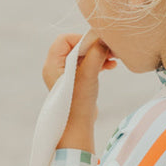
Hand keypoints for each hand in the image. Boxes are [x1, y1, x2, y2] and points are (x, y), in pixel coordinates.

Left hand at [43, 33, 116, 151]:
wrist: (77, 128)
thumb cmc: (78, 103)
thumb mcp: (88, 74)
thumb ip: (96, 53)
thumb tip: (104, 37)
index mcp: (52, 64)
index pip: (64, 40)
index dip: (81, 38)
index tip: (98, 44)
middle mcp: (56, 68)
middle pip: (75, 46)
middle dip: (94, 46)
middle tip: (110, 49)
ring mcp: (65, 75)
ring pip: (82, 55)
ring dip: (98, 54)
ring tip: (113, 59)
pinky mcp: (75, 82)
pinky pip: (86, 65)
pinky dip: (98, 63)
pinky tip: (111, 66)